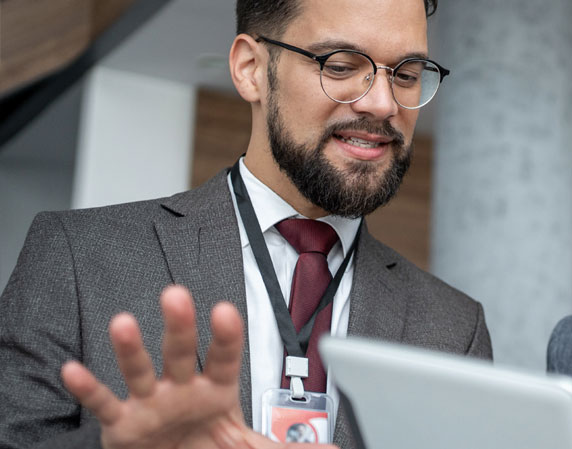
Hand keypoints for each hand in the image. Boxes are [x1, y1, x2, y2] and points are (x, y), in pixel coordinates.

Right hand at [61, 285, 333, 448]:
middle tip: (176, 293)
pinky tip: (74, 368)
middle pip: (181, 353)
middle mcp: (181, 388)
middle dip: (180, 327)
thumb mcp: (246, 443)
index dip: (226, 336)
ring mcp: (150, 402)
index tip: (225, 310)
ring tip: (122, 322)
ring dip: (131, 348)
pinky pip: (103, 403)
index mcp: (216, 388)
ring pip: (141, 370)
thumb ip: (283, 446)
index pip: (224, 357)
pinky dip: (88, 387)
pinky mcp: (122, 423)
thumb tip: (334, 448)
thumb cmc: (206, 442)